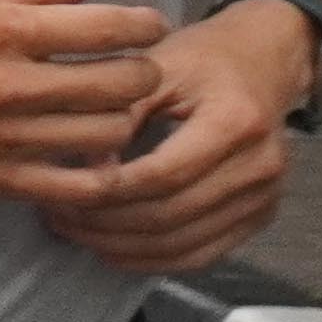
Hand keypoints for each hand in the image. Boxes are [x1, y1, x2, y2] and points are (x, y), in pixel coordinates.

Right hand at [0, 0, 170, 202]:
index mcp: (4, 28)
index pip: (111, 27)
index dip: (147, 24)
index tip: (149, 26)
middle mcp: (11, 84)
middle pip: (123, 83)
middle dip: (144, 70)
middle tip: (135, 67)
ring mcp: (6, 138)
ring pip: (109, 133)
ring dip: (125, 118)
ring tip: (111, 108)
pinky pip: (76, 187)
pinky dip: (103, 174)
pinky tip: (97, 157)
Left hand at [45, 5, 321, 273]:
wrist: (263, 63)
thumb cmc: (203, 60)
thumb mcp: (157, 66)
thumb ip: (119, 113)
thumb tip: (81, 169)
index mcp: (235, 122)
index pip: (162, 174)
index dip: (108, 190)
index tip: (60, 190)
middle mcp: (259, 166)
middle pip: (169, 215)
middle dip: (104, 224)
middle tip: (56, 216)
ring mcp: (264, 196)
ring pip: (181, 244)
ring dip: (121, 246)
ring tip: (75, 231)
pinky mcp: (260, 216)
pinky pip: (201, 255)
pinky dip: (152, 260)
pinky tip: (113, 249)